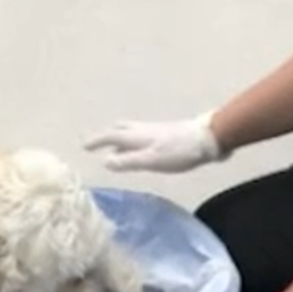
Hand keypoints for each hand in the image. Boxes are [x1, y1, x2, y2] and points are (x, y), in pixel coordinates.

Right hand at [82, 112, 224, 172]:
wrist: (209, 139)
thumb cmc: (179, 152)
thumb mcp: (151, 161)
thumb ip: (129, 161)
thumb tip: (105, 162)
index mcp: (138, 136)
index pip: (111, 137)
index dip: (96, 141)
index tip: (84, 146)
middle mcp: (144, 130)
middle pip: (120, 129)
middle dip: (106, 135)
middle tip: (96, 143)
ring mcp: (156, 131)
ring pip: (131, 131)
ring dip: (119, 138)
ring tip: (114, 150)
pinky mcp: (167, 134)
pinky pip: (141, 135)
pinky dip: (132, 141)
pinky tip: (141, 151)